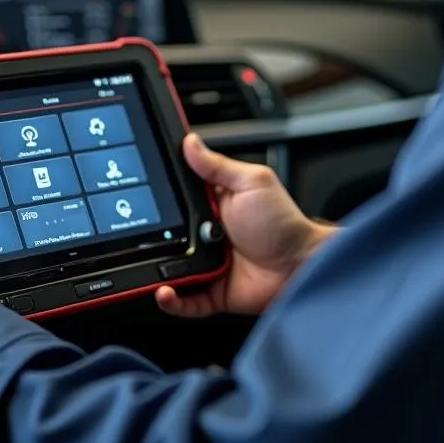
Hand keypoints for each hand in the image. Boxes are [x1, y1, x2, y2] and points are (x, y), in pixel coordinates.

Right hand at [156, 134, 335, 318]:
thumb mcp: (250, 183)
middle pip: (168, 235)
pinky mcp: (213, 292)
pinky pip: (184, 300)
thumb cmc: (283, 222)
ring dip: (157, 269)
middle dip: (154, 236)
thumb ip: (217, 165)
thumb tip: (190, 142)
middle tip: (144, 234)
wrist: (302, 264)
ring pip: (170, 268)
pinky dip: (171, 301)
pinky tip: (163, 292)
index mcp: (214, 205)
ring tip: (147, 263)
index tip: (141, 195)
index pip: (178, 199)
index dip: (160, 197)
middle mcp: (206, 235)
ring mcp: (208, 264)